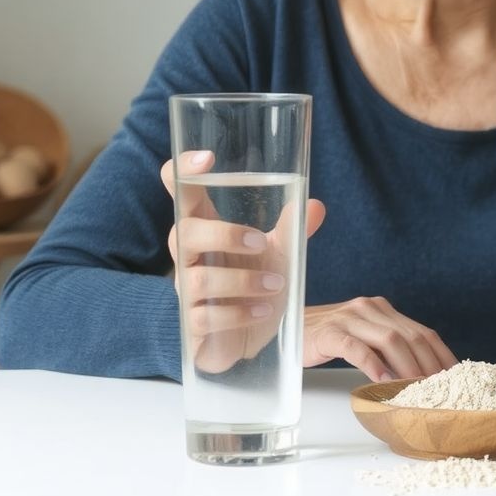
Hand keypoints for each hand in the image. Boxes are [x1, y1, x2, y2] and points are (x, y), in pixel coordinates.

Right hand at [161, 151, 324, 373]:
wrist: (244, 337)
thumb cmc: (252, 282)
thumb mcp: (277, 253)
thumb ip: (292, 229)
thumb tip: (315, 205)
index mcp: (204, 226)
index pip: (179, 191)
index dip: (182, 170)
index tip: (207, 158)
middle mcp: (189, 255)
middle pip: (183, 232)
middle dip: (224, 236)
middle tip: (261, 243)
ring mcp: (187, 292)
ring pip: (198, 280)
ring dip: (241, 281)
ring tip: (276, 285)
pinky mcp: (193, 326)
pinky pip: (203, 318)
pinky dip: (237, 314)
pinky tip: (262, 311)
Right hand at [303, 297, 458, 382]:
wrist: (284, 329)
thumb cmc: (326, 339)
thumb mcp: (362, 338)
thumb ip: (386, 349)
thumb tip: (418, 375)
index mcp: (381, 308)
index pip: (421, 331)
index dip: (441, 354)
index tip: (456, 376)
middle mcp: (369, 308)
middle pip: (411, 336)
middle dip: (430, 364)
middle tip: (442, 390)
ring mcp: (349, 318)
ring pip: (390, 340)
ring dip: (408, 367)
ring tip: (418, 389)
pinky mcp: (329, 333)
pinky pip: (357, 348)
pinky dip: (374, 365)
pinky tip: (383, 381)